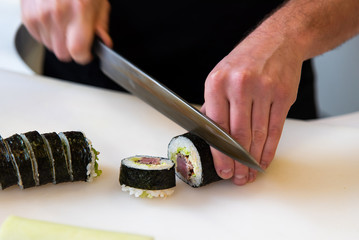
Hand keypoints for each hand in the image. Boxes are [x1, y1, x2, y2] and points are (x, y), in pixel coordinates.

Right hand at [21, 0, 111, 63]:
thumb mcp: (99, 2)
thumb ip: (101, 25)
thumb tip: (103, 42)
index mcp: (79, 10)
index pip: (78, 50)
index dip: (84, 56)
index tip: (86, 54)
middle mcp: (58, 13)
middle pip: (63, 53)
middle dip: (72, 50)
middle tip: (76, 37)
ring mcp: (40, 14)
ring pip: (50, 47)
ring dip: (58, 41)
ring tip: (64, 23)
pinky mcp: (28, 15)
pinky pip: (38, 38)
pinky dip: (47, 33)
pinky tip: (53, 20)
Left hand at [202, 27, 302, 185]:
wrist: (277, 41)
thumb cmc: (244, 61)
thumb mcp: (220, 75)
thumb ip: (213, 105)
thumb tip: (209, 134)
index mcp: (217, 83)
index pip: (216, 125)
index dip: (220, 152)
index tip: (223, 169)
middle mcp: (239, 85)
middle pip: (238, 134)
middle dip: (237, 161)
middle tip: (237, 177)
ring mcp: (263, 90)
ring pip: (258, 134)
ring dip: (253, 159)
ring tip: (250, 173)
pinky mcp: (283, 95)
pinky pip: (276, 129)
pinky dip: (270, 149)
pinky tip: (264, 160)